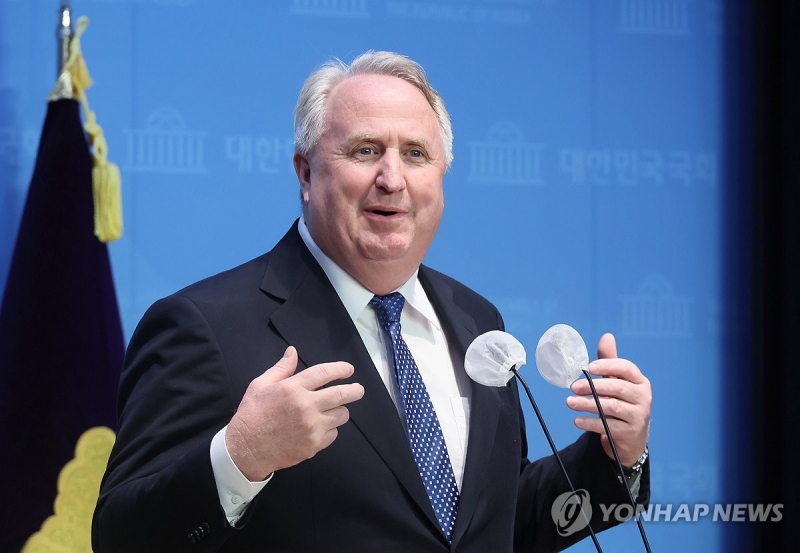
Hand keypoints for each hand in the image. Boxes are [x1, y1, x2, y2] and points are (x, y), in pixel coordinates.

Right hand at [225, 346, 364, 480]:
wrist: (246, 450)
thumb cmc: (252, 415)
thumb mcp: (261, 385)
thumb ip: (281, 368)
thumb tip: (292, 351)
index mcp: (293, 388)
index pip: (324, 373)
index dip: (340, 369)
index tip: (349, 370)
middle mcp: (306, 406)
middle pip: (341, 394)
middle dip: (354, 390)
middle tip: (358, 389)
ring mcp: (312, 426)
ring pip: (341, 415)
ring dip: (339, 411)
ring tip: (332, 410)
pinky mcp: (314, 444)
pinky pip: (334, 434)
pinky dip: (330, 429)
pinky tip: (320, 427)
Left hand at [566, 333, 650, 466]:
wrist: (631, 436)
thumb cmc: (621, 402)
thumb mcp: (616, 382)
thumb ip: (610, 361)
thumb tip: (607, 336)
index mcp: (640, 381)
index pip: (627, 369)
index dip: (608, 365)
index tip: (589, 367)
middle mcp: (643, 397)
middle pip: (618, 388)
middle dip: (593, 386)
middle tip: (573, 387)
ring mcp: (638, 416)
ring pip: (611, 407)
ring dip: (588, 404)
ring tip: (570, 402)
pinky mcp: (630, 432)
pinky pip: (607, 426)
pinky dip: (590, 423)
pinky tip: (577, 420)